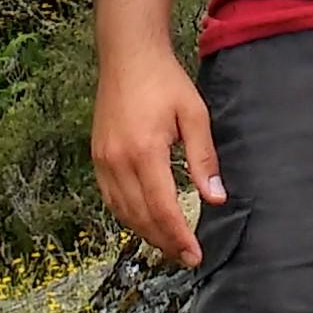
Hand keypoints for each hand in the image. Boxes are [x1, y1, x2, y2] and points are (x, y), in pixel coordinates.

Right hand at [92, 49, 223, 267]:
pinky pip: (111, 198)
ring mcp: (103, 159)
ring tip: (169, 245)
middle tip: (186, 258)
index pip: (162, 208)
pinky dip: (128, 216)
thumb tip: (216, 198)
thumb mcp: (194, 115)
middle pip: (140, 216)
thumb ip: (204, 159)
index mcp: (144, 151)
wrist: (128, 55)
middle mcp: (118, 160)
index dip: (178, 237)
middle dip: (164, 242)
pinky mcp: (97, 156)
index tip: (195, 255)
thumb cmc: (165, 81)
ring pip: (122, 212)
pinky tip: (144, 221)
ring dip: (146, 233)